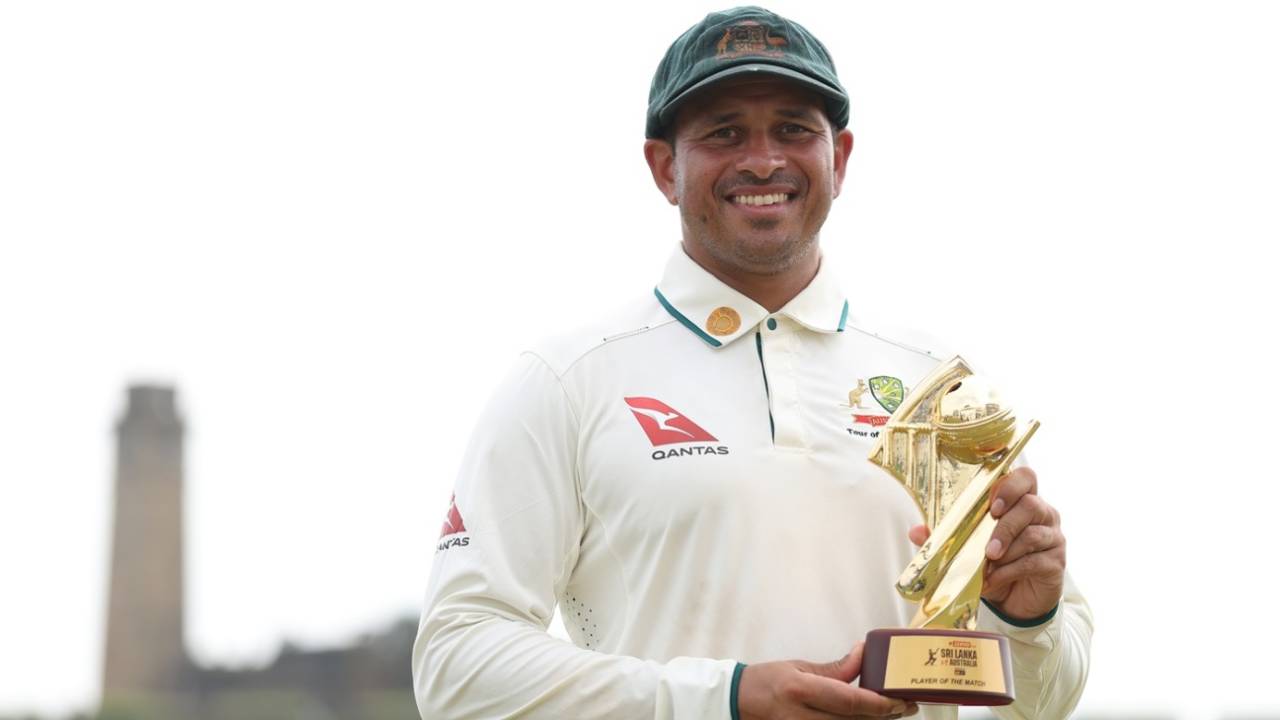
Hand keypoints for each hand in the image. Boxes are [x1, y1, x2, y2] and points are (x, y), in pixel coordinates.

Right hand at [737, 642, 918, 719]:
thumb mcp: (800, 667)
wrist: (738, 703)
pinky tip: (868, 718)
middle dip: (886, 715)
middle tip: (908, 706)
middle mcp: (803, 716)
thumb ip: (836, 668)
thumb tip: (864, 655)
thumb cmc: (767, 681)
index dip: (881, 704)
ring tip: (893, 712)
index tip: (901, 700)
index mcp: (801, 690)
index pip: (850, 702)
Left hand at [907, 466, 1064, 621]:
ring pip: (1033, 534)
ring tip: (986, 564)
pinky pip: (1034, 561)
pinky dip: (1010, 571)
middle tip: (986, 547)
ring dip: (1006, 550)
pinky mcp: (1056, 562)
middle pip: (1031, 505)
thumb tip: (915, 531)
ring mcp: (1053, 537)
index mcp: (1022, 499)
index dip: (1010, 485)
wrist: (1017, 599)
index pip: (1026, 477)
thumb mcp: (968, 547)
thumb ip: (945, 536)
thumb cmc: (995, 562)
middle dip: (1005, 526)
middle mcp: (1043, 513)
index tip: (993, 504)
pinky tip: (994, 579)